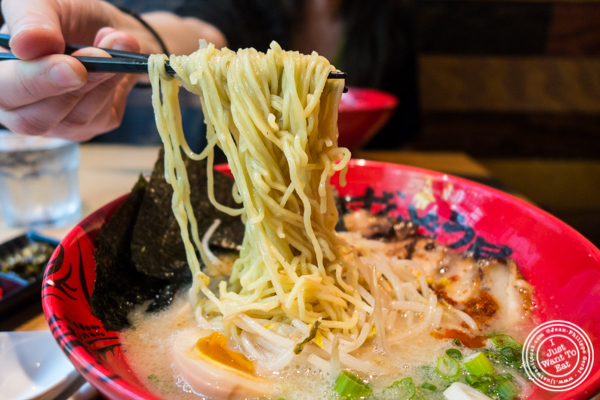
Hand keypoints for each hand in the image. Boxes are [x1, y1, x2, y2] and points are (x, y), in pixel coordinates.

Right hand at [0, 0, 141, 140]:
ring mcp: (56, 122)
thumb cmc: (68, 17)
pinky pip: (101, 118)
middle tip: (100, 55)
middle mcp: (20, 106)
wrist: (109, 30)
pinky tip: (117, 62)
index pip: (4, 92)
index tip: (72, 66)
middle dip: (73, 87)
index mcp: (0, 74)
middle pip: (35, 120)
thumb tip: (25, 45)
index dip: (35, 82)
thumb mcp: (46, 3)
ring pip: (74, 120)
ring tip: (112, 42)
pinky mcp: (90, 126)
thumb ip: (31, 20)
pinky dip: (113, 85)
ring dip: (100, 80)